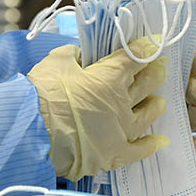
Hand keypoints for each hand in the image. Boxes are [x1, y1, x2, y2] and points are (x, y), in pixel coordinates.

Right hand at [27, 38, 169, 180]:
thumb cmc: (44, 92)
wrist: (34, 130)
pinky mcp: (115, 153)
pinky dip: (151, 145)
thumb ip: (73, 55)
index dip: (145, 47)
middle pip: (145, 84)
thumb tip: (80, 54)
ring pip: (147, 114)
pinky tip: (160, 141)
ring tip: (159, 100)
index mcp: (110, 77)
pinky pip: (139, 150)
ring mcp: (121, 130)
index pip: (134, 58)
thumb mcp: (56, 61)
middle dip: (154, 72)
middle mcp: (122, 103)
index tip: (153, 42)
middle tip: (160, 66)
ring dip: (154, 105)